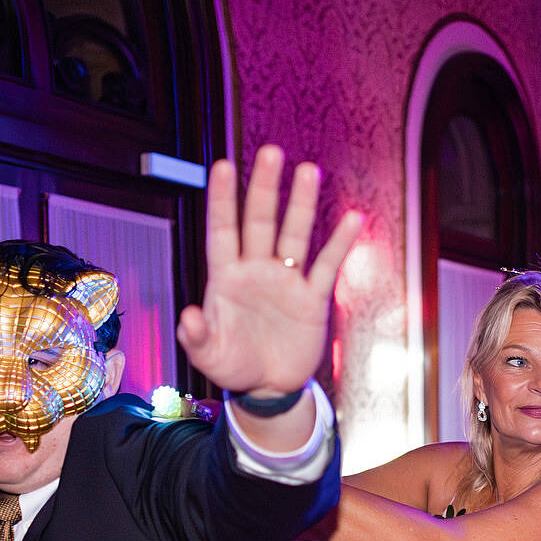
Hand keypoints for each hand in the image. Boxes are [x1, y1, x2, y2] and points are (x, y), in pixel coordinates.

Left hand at [175, 146, 362, 395]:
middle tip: (271, 153)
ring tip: (308, 171)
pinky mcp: (311, 299)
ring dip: (301, 204)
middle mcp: (256, 270)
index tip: (222, 166)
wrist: (268, 387)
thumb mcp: (209, 356)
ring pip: (294, 235)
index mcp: (227, 278)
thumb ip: (195, 337)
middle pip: (260, 221)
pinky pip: (327, 266)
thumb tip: (188, 316)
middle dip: (265, 187)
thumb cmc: (234, 366)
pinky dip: (339, 244)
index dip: (222, 200)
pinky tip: (352, 218)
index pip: (223, 231)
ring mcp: (285, 281)